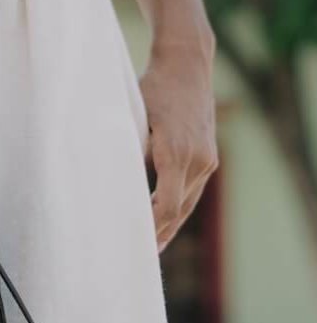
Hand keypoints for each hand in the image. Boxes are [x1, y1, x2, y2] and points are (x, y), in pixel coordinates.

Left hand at [139, 41, 218, 252]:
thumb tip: (113, 184)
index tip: (134, 244)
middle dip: (159, 235)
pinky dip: (177, 206)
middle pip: (178, 212)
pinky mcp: (208, 155)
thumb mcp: (132, 118)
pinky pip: (191, 190)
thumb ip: (128, 152)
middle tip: (138, 259)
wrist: (185, 64)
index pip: (166, 207)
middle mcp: (198, 160)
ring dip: (168, 225)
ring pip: (187, 204)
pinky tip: (161, 219)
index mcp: (176, 154)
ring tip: (150, 246)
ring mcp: (207, 159)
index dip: (150, 229)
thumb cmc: (151, 88)